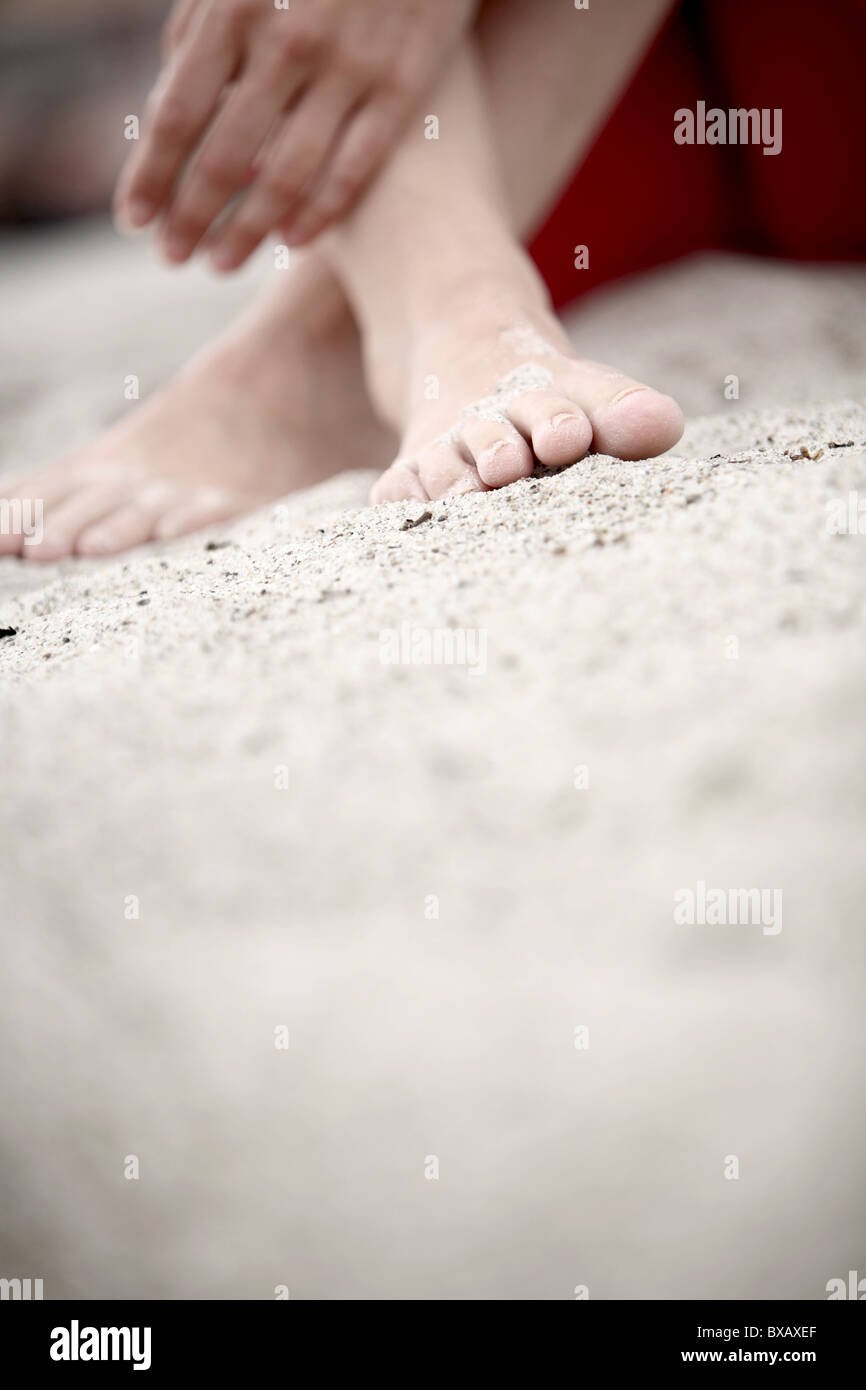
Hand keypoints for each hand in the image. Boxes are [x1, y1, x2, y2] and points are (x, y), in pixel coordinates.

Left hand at [114, 0, 474, 269]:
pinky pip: (355, 169)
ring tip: (221, 264)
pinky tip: (292, 241)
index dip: (150, 177)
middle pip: (226, 159)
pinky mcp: (403, 87)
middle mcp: (289, 43)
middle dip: (191, 218)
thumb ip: (199, 31)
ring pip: (288, 177)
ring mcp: (350, 69)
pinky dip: (319, 213)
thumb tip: (163, 104)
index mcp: (235, 9)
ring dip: (247, 232)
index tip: (133, 221)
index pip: (176, 116)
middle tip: (172, 258)